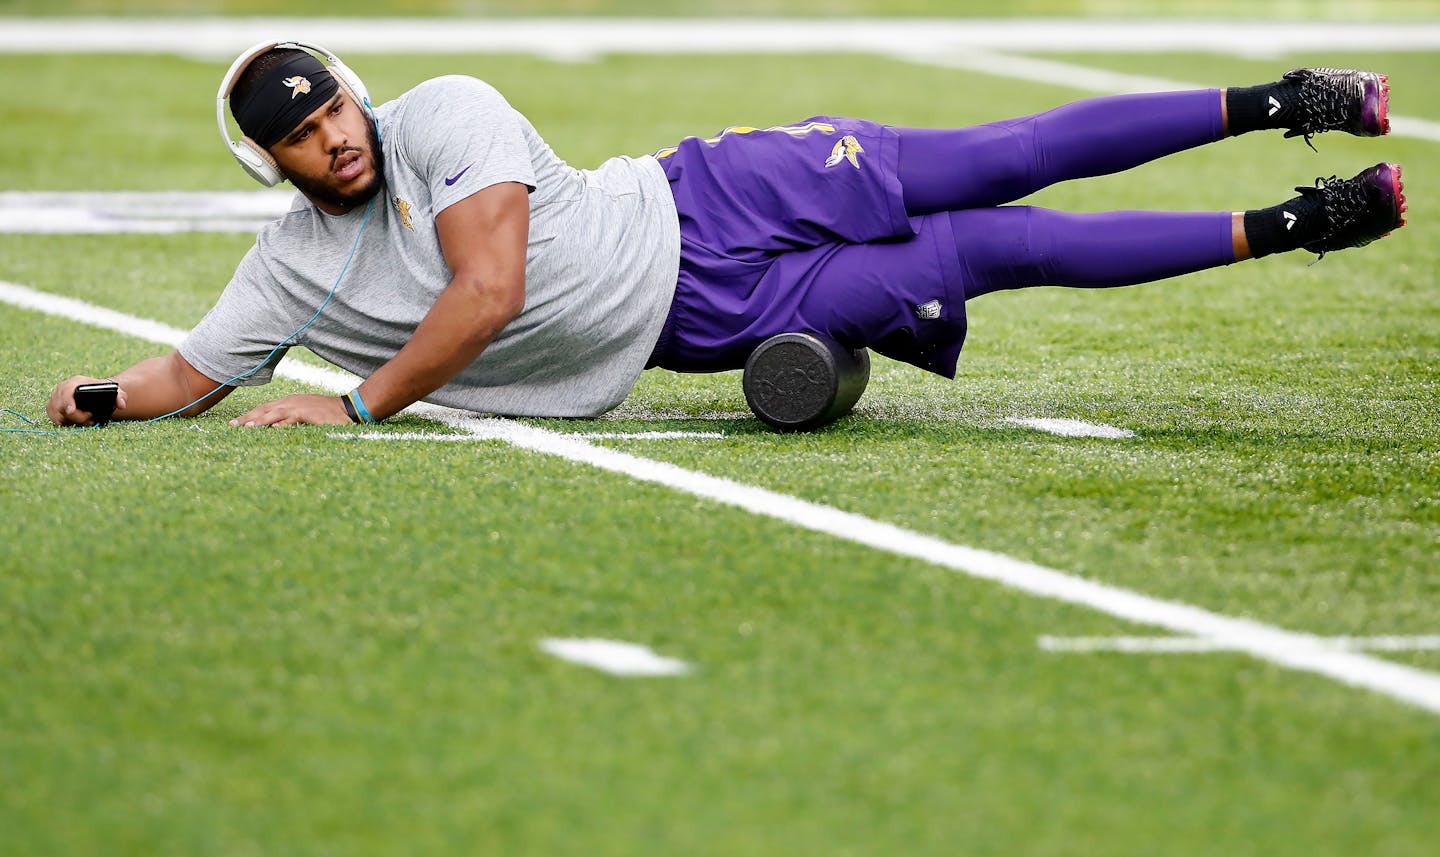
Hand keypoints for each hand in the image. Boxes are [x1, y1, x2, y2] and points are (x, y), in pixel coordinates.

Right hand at [47, 376, 127, 425]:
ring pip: (58, 415)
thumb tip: (122, 405)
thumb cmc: (103, 391)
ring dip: (72, 420)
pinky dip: (66, 422)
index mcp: (75, 382)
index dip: (67, 401)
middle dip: (77, 416)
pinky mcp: (52, 408)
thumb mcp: (114, 391)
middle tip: (90, 417)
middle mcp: (61, 389)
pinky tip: (77, 421)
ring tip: (87, 419)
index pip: (66, 391)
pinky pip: (55, 419)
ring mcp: (55, 399)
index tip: (71, 410)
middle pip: (62, 406)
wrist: (93, 391)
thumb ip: (120, 396)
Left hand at [230, 394, 353, 427]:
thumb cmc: (327, 412)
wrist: (346, 408)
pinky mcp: (305, 414)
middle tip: (231, 425)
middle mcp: (289, 402)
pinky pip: (289, 419)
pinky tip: (270, 429)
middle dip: (247, 417)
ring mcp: (297, 407)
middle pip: (263, 409)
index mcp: (288, 402)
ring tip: (245, 427)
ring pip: (272, 414)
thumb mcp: (305, 413)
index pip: (264, 408)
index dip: (249, 415)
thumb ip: (289, 419)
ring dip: (258, 420)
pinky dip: (279, 424)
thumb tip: (274, 427)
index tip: (237, 422)